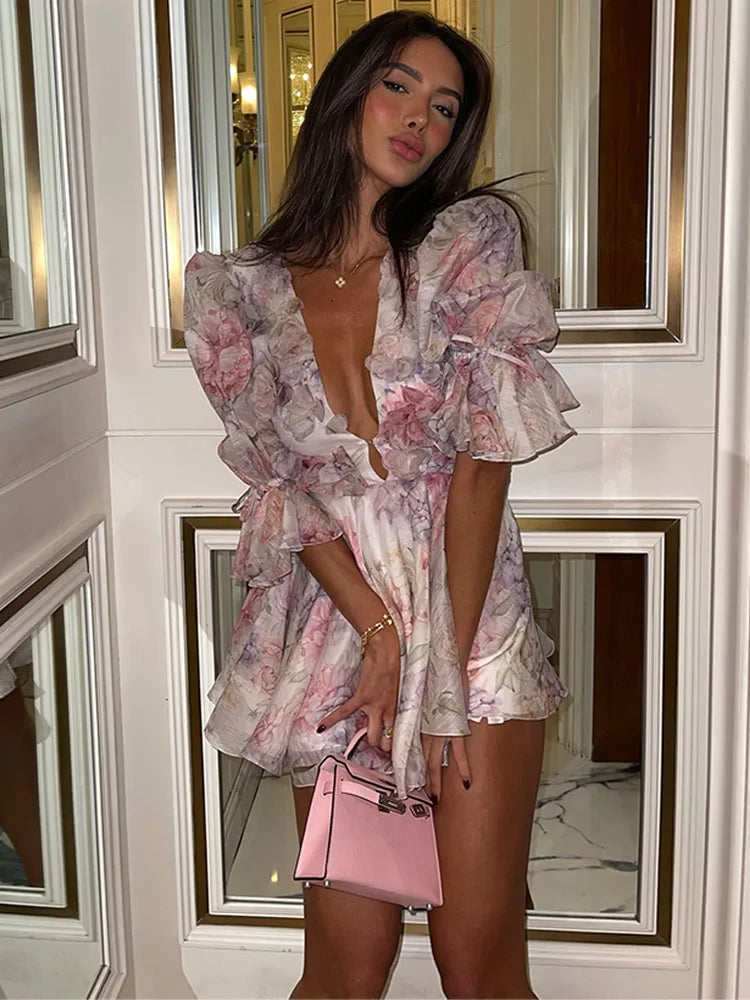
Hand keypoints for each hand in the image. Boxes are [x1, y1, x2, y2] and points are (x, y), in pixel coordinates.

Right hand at [317, 625, 400, 751]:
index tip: (384, 747)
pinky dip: (331, 719)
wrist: (384, 651)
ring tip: (355, 746)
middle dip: (376, 745)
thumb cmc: (391, 665)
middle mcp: (385, 710)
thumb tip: (380, 711)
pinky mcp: (362, 697)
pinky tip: (322, 727)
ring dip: (363, 740)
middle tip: (372, 745)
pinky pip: (344, 711)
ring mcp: (374, 705)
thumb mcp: (395, 688)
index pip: (392, 735)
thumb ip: (387, 703)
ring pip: (370, 734)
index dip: (387, 744)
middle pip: (380, 739)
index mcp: (394, 708)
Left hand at [421, 670, 471, 800]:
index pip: (410, 748)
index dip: (408, 765)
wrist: (444, 661)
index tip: (406, 778)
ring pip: (436, 762)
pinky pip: (460, 753)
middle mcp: (425, 728)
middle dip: (421, 780)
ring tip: (436, 798)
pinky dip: (464, 768)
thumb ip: (417, 704)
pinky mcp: (455, 727)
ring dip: (436, 781)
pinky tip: (467, 782)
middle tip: (420, 795)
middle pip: (422, 761)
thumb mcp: (420, 691)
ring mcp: (440, 730)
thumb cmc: (433, 672)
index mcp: (417, 720)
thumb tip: (414, 710)